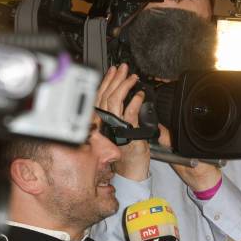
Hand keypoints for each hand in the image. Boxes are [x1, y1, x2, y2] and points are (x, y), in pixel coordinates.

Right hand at [96, 63, 148, 180]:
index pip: (100, 98)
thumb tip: (126, 101)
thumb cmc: (128, 155)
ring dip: (124, 86)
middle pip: (106, 96)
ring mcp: (116, 128)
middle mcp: (105, 125)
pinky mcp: (127, 133)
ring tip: (132, 77)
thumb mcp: (121, 132)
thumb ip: (120, 118)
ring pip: (115, 101)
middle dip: (115, 79)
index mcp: (102, 123)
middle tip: (123, 68)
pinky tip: (140, 94)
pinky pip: (129, 113)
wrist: (131, 172)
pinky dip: (135, 102)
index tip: (112, 71)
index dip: (106, 82)